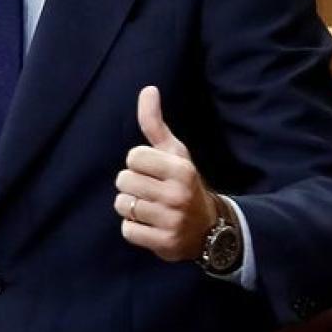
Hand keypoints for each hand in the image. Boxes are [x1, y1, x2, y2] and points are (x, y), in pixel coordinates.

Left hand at [114, 85, 218, 260]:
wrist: (210, 228)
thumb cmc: (184, 183)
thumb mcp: (174, 152)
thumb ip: (155, 123)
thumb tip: (148, 89)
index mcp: (181, 169)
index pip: (133, 157)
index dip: (138, 163)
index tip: (153, 171)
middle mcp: (178, 194)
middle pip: (123, 181)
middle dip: (132, 185)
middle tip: (151, 191)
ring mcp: (171, 220)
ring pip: (122, 205)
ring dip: (131, 207)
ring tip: (151, 208)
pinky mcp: (163, 243)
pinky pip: (127, 230)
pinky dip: (134, 228)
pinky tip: (151, 225)